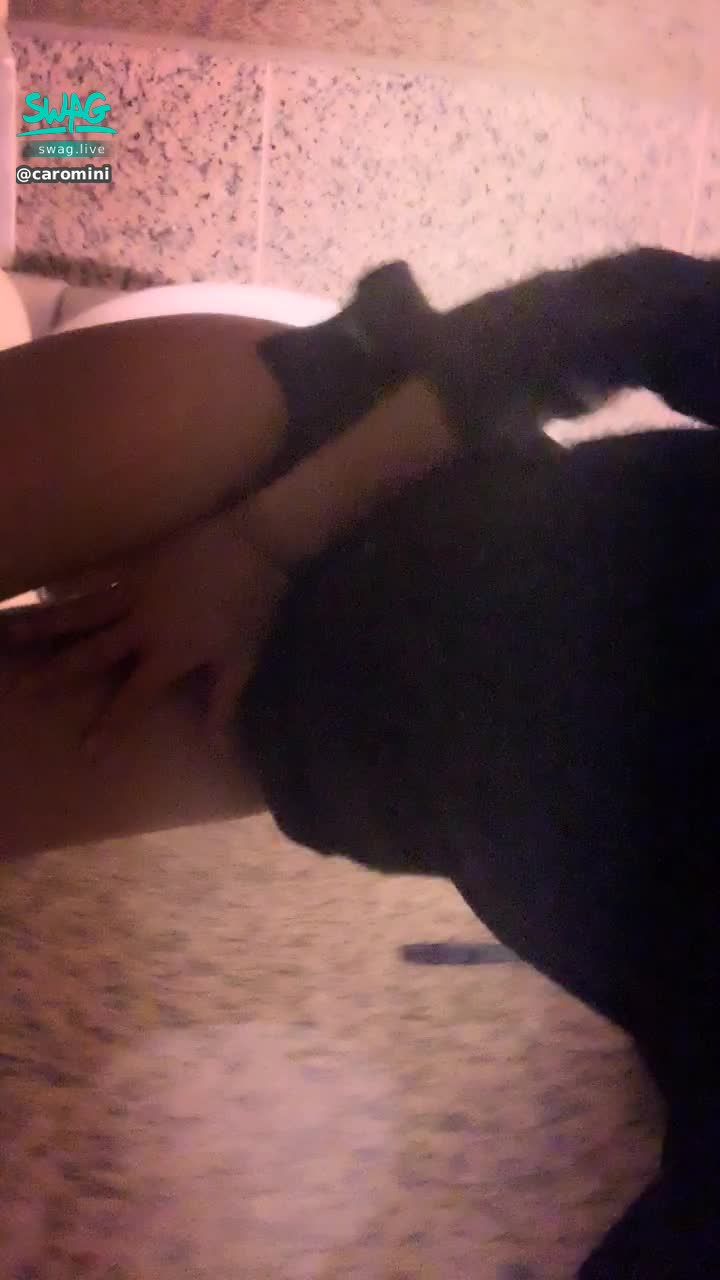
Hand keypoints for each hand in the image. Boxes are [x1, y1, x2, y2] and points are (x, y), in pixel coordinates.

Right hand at [3, 511, 288, 752]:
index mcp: (169, 652)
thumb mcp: (242, 658)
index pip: (134, 697)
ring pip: (78, 608)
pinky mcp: (134, 558)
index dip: (110, 725)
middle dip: (54, 673)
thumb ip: (223, 701)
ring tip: (5, 630)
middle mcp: (141, 624)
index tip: (85, 751)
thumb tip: (217, 747)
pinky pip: (92, 570)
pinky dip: (64, 579)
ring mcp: (133, 587)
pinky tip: (35, 584)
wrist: (257, 540)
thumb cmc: (254, 603)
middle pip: (90, 652)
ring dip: (40, 622)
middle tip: (19, 689)